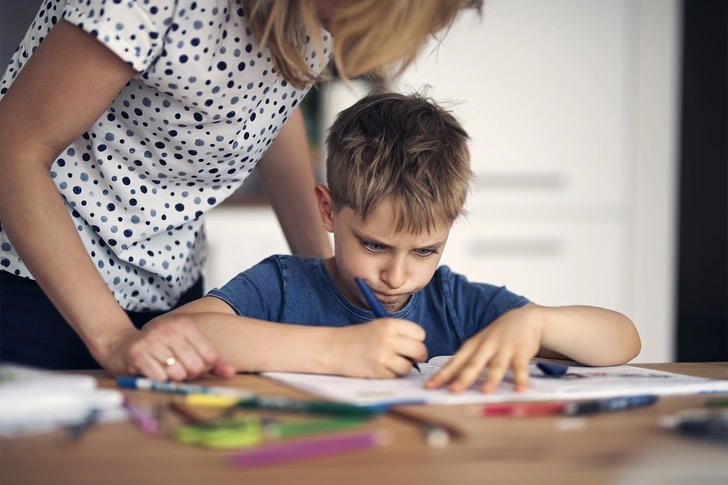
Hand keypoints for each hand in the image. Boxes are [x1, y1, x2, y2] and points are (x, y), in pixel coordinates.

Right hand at [102, 316, 235, 380]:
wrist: (121, 345)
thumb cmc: (160, 349)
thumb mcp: (187, 348)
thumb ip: (211, 361)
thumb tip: (231, 373)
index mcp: (185, 325)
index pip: (210, 356)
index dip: (204, 368)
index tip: (193, 366)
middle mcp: (169, 329)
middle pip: (195, 367)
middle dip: (188, 375)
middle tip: (177, 370)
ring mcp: (152, 340)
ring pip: (178, 374)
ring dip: (172, 378)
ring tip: (164, 370)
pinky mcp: (137, 354)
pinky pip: (159, 378)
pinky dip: (158, 380)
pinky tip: (152, 372)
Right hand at [328, 318, 426, 377]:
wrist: (334, 349)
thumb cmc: (358, 337)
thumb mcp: (379, 326)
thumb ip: (399, 333)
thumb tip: (419, 346)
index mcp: (390, 324)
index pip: (420, 333)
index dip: (417, 340)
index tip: (411, 343)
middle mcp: (389, 339)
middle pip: (420, 350)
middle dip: (418, 356)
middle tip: (411, 358)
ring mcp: (384, 356)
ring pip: (409, 366)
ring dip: (404, 367)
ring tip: (392, 363)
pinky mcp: (379, 372)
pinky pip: (396, 376)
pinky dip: (392, 374)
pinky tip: (382, 368)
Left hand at [425, 305, 541, 392]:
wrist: (524, 318)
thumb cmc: (496, 337)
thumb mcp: (479, 345)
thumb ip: (466, 363)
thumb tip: (449, 383)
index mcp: (472, 346)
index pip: (454, 362)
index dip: (442, 375)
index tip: (429, 387)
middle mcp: (486, 346)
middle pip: (473, 364)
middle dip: (463, 378)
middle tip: (453, 391)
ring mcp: (504, 348)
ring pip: (496, 365)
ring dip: (491, 378)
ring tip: (486, 392)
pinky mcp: (521, 351)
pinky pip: (521, 367)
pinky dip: (521, 379)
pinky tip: (521, 391)